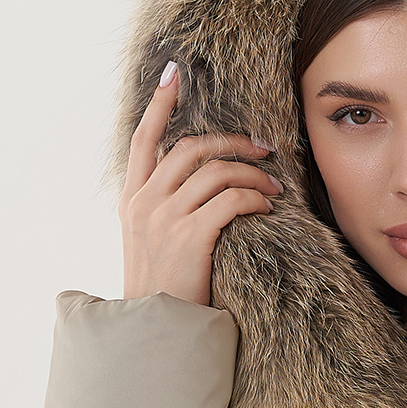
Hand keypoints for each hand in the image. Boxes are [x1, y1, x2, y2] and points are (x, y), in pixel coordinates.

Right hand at [119, 61, 281, 306]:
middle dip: (232, 140)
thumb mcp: (148, 246)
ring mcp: (165, 218)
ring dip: (253, 172)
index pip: (142, 139)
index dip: (159, 104)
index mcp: (131, 201)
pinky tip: (268, 206)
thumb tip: (195, 191)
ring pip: (217, 171)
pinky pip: (231, 200)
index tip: (174, 74)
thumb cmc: (161, 294)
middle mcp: (144, 203)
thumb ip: (162, 213)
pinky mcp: (190, 237)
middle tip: (263, 147)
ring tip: (275, 186)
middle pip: (192, 148)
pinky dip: (255, 197)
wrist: (153, 332)